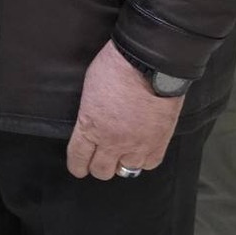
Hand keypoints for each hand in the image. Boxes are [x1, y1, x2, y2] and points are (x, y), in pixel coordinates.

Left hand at [65, 40, 183, 179]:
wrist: (149, 63)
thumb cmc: (116, 67)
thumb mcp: (90, 89)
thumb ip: (90, 113)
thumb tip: (92, 121)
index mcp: (90, 126)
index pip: (78, 159)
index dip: (77, 166)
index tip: (79, 167)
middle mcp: (111, 141)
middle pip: (101, 171)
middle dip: (99, 165)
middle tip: (102, 157)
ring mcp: (136, 145)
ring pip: (125, 170)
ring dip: (123, 161)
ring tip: (125, 150)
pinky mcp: (158, 143)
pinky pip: (149, 163)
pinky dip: (145, 158)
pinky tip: (143, 147)